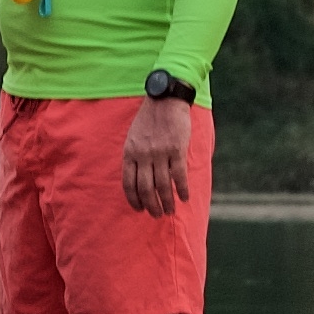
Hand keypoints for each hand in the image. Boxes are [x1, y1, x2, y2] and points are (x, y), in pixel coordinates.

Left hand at [118, 92, 195, 213]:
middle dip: (151, 206)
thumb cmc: (149, 119)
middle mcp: (143, 155)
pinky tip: (185, 198)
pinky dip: (182, 190)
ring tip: (170, 211)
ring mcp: (160, 153)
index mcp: (130, 153)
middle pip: (146, 189)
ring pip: (163, 186)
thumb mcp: (133, 137)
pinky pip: (179, 176)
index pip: (129, 184)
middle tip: (157, 215)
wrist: (165, 99)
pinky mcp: (177, 150)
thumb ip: (134, 156)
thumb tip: (138, 179)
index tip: (139, 209)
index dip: (134, 200)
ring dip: (167, 202)